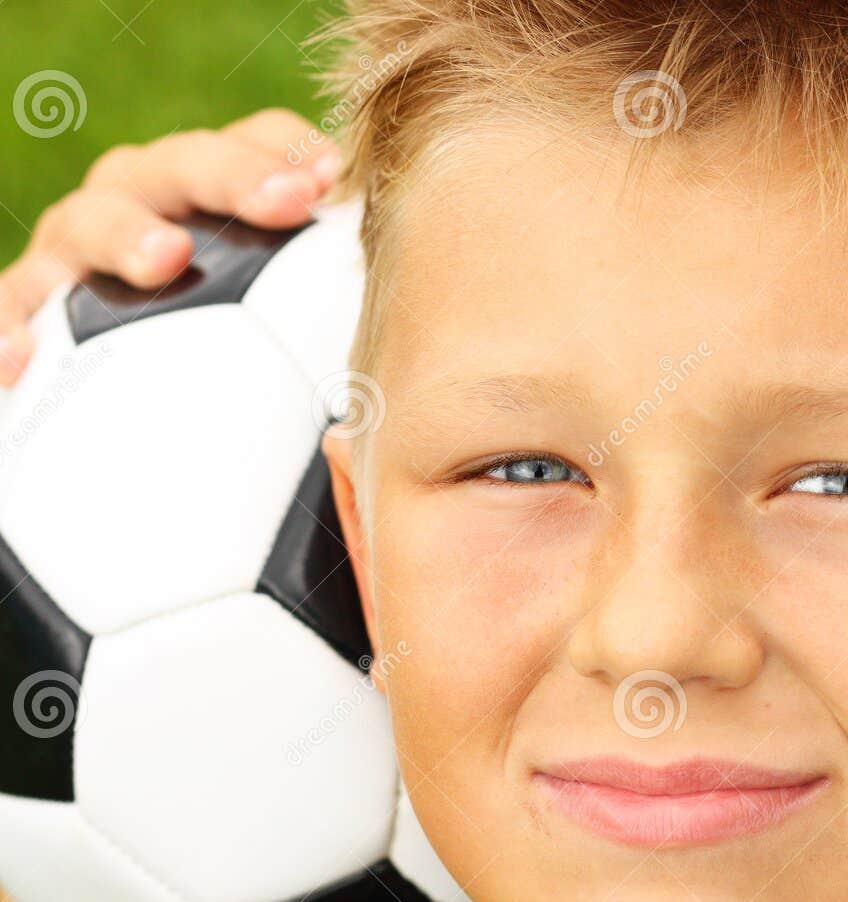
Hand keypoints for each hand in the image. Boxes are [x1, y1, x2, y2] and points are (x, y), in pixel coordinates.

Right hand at [0, 108, 342, 385]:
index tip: (332, 182)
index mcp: (217, 196)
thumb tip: (405, 372)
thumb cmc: (247, 362)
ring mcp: (83, 247)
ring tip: (166, 258)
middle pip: (180, 164)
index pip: (256, 148)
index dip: (290, 154)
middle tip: (283, 202)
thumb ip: (340, 322)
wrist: (137, 404)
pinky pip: (15, 307)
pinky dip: (15, 325)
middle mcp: (148, 204)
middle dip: (233, 173)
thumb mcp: (295, 330)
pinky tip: (27, 358)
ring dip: (129, 232)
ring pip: (93, 216)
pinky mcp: (31, 302)